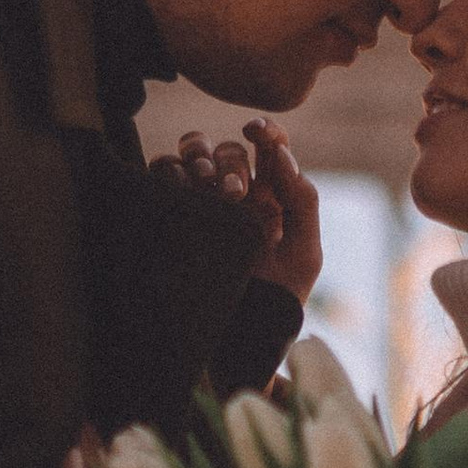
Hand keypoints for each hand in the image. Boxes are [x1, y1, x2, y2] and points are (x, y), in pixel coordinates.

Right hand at [155, 121, 323, 303]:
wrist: (240, 338)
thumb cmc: (279, 299)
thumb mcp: (305, 253)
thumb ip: (303, 201)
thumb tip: (282, 154)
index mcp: (273, 194)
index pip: (268, 145)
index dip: (264, 130)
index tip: (256, 131)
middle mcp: (236, 191)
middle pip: (228, 150)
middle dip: (230, 163)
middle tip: (233, 194)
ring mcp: (202, 201)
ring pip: (193, 153)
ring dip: (198, 158)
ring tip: (206, 185)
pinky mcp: (174, 213)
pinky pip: (163, 174)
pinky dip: (168, 171)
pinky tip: (181, 190)